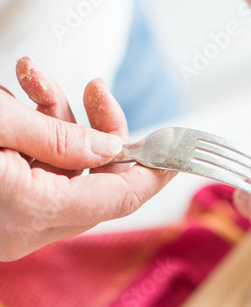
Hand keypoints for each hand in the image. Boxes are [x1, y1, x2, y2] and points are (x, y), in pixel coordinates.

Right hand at [0, 58, 171, 260]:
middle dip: (97, 130)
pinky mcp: (0, 214)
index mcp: (33, 211)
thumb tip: (109, 148)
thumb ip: (58, 137)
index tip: (177, 151)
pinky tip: (12, 102)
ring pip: (62, 175)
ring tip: (29, 76)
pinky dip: (32, 141)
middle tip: (94, 87)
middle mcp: (24, 231)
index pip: (121, 199)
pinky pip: (35, 179)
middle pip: (94, 184)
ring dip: (54, 122)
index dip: (155, 172)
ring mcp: (10, 226)